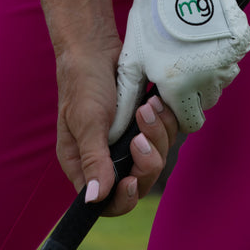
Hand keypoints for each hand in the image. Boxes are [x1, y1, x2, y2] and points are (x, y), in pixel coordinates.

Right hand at [57, 49, 178, 215]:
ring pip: (157, 158)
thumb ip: (93, 160)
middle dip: (146, 162)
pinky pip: (166, 137)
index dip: (122, 199)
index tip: (132, 180)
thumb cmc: (83, 83)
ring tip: (147, 107)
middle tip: (140, 138)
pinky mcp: (145, 127)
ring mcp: (128, 143)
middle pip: (138, 182)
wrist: (96, 47)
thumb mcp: (87, 121)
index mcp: (84, 165)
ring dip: (157, 135)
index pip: (106, 202)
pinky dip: (166, 122)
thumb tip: (92, 200)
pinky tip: (156, 102)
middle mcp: (107, 159)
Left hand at [109, 0, 249, 140]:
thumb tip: (118, 125)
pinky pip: (231, 63)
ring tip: (189, 51)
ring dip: (207, 76)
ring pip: (219, 83)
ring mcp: (228, 64)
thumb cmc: (150, 20)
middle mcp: (209, 81)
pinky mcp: (240, 47)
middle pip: (205, 104)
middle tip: (178, 71)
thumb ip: (129, 96)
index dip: (179, 114)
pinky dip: (219, 57)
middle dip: (193, 95)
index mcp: (181, 89)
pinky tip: (202, 40)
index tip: (170, 98)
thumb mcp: (133, 59)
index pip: (189, 123)